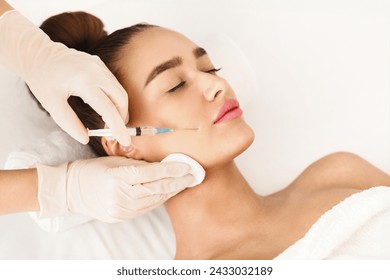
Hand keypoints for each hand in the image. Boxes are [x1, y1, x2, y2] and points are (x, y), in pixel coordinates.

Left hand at [0, 10, 129, 145]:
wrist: (38, 55)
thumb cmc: (42, 80)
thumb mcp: (51, 104)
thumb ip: (69, 123)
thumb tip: (85, 138)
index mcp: (83, 81)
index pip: (108, 109)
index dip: (117, 127)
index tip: (124, 141)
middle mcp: (96, 71)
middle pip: (120, 99)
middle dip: (121, 119)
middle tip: (114, 134)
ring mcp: (100, 66)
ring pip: (120, 92)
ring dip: (119, 109)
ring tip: (110, 123)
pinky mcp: (100, 65)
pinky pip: (114, 85)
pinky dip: (115, 99)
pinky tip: (106, 108)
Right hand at [36, 156, 200, 222]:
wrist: (71, 191)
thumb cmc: (93, 170)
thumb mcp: (115, 160)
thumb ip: (139, 164)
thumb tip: (164, 165)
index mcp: (117, 176)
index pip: (151, 174)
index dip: (172, 170)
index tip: (187, 167)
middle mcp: (119, 195)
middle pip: (156, 189)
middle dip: (177, 182)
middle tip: (192, 176)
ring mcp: (120, 209)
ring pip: (153, 200)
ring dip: (170, 191)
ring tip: (183, 183)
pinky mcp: (120, 217)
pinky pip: (145, 208)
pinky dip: (158, 199)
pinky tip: (167, 192)